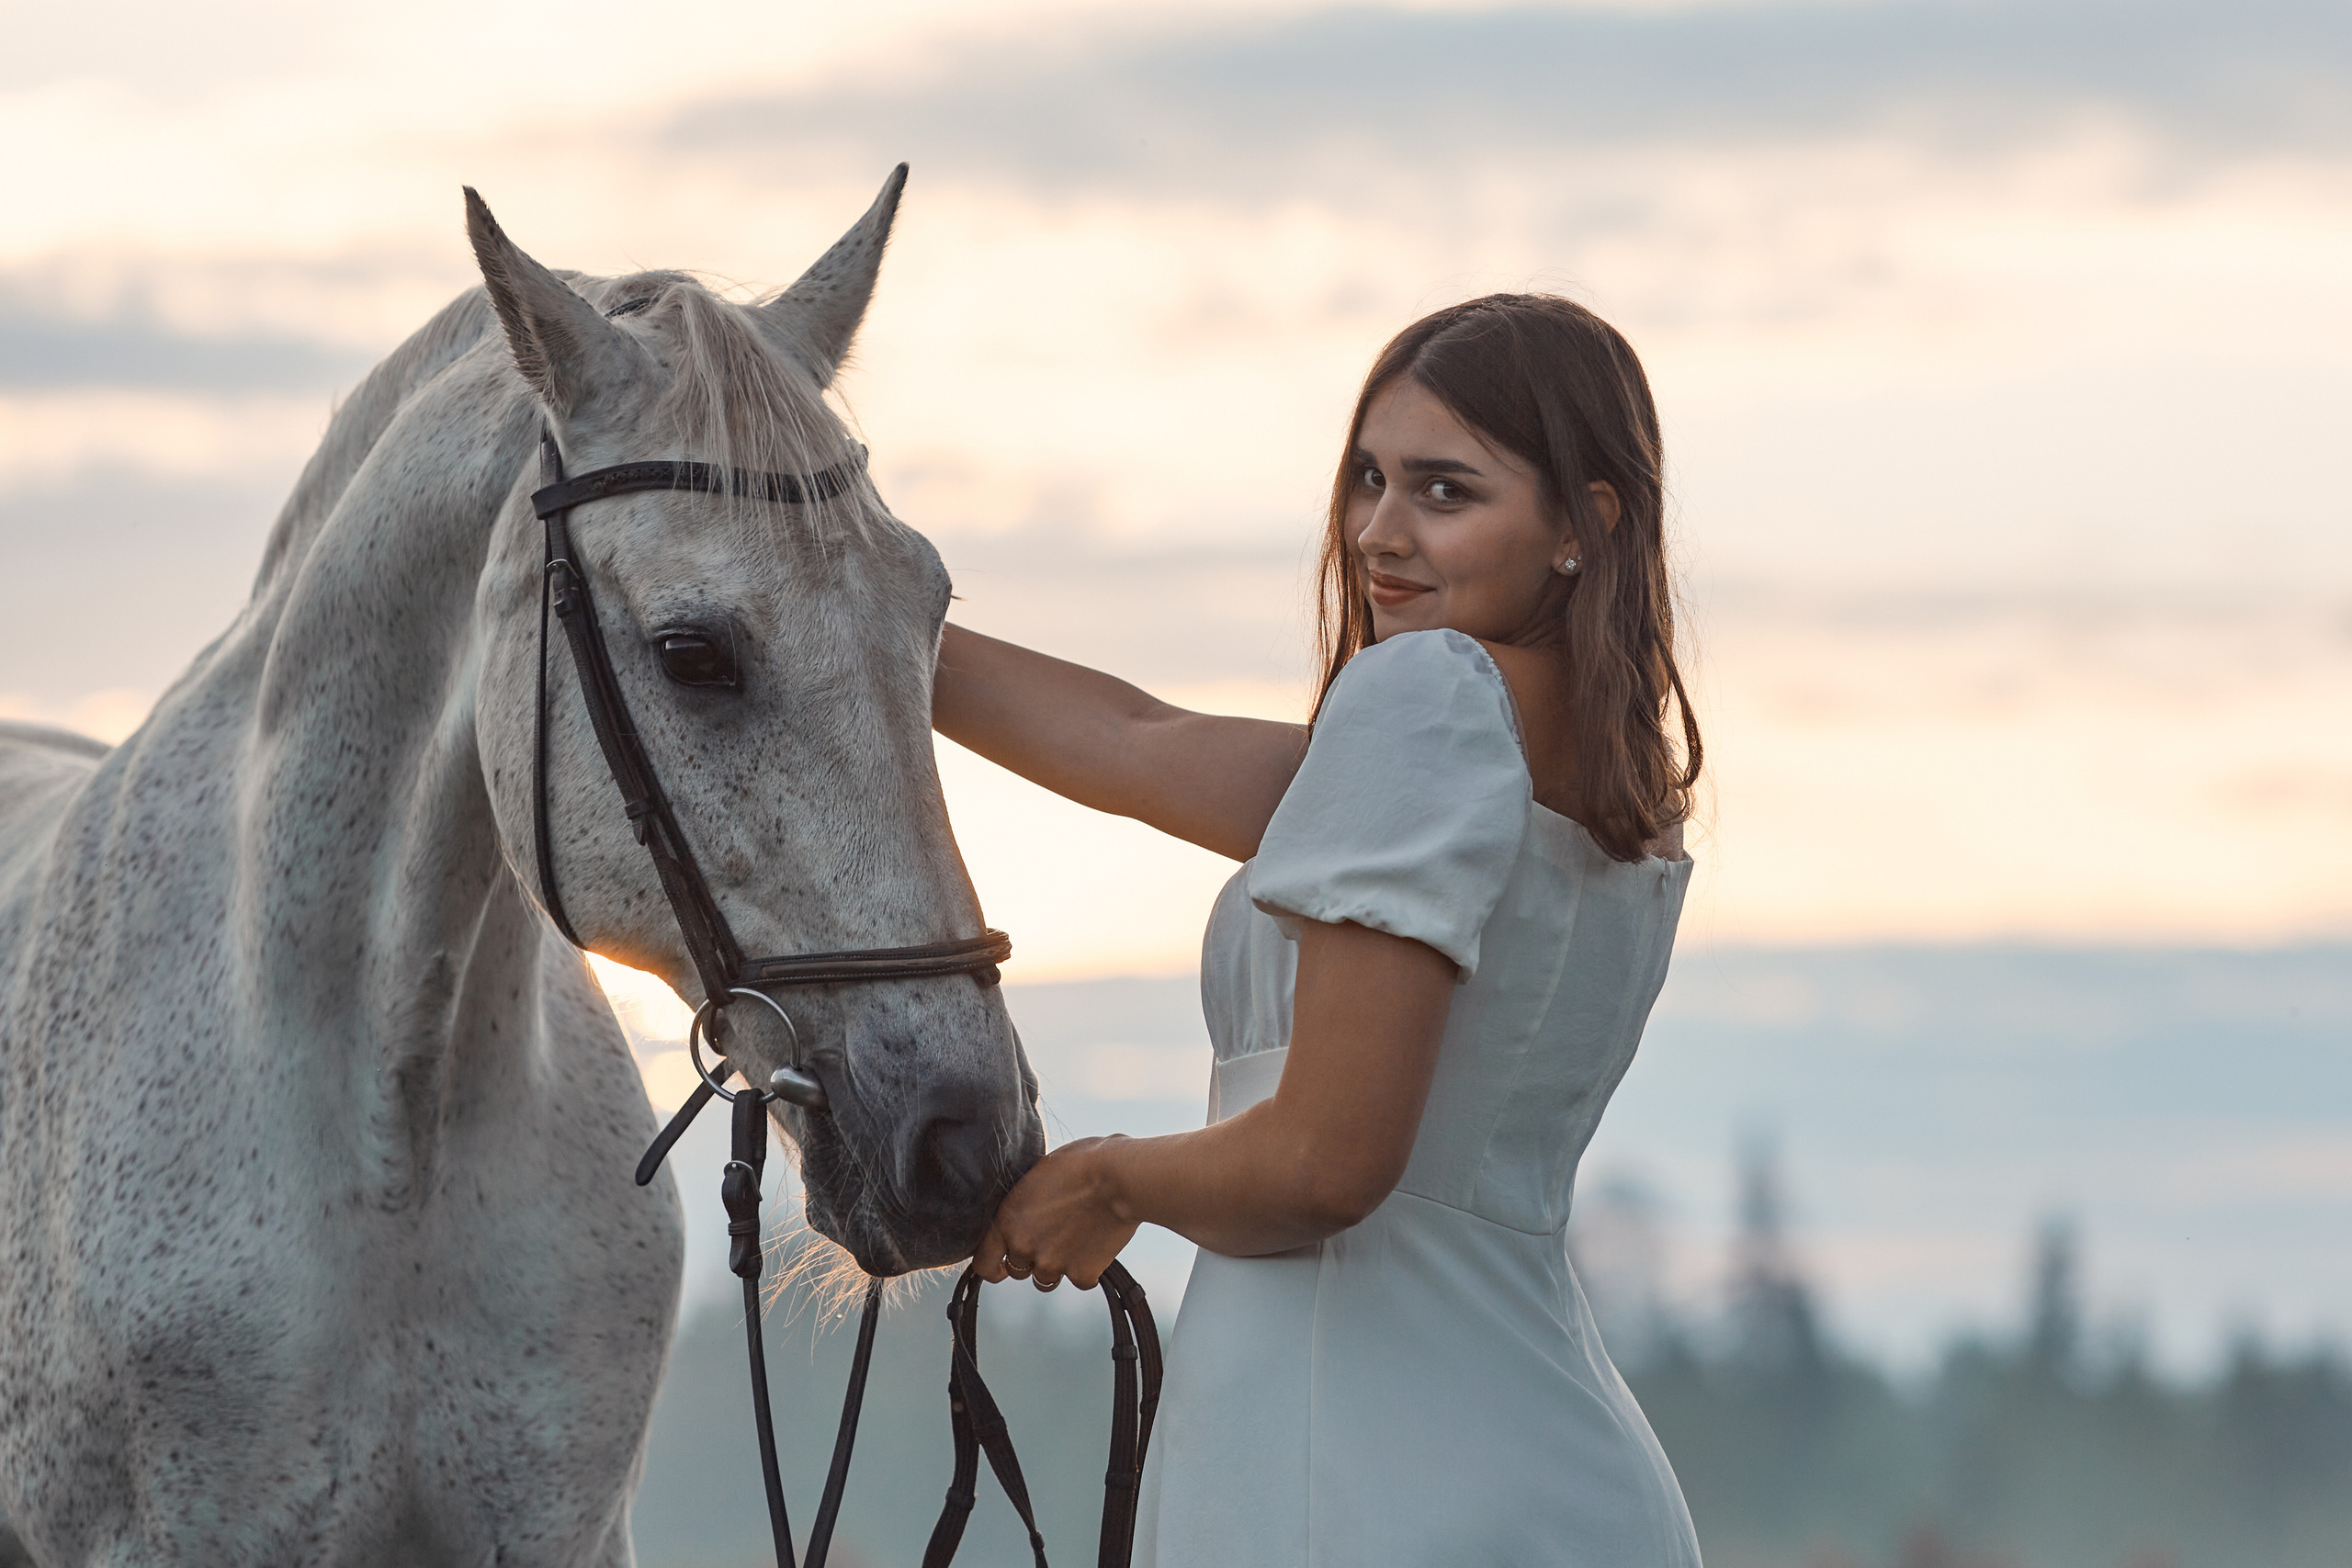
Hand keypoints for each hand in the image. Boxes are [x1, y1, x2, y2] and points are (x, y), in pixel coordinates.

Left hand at [971, 1136, 1138, 1291]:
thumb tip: (1026, 1211)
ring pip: (1046, 1280)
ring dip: (1057, 1267)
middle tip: (1054, 1237)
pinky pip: (1081, 1280)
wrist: (1118, 1177)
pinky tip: (1099, 1243)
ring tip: (1076, 1239)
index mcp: (1007, 1222)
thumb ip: (1024, 1203)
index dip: (992, 1268)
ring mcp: (1053, 1265)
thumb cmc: (1080, 1163)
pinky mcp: (1082, 1274)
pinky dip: (1089, 1268)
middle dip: (1032, 1259)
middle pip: (1019, 1271)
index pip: (983, 1263)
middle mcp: (1024, 1247)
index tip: (1003, 1268)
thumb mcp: (1038, 1175)